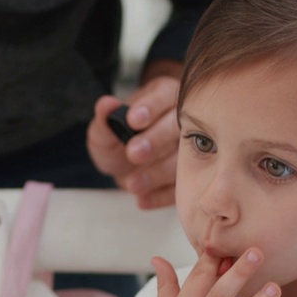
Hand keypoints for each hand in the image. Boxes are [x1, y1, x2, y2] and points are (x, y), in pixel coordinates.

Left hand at [87, 60, 182, 208]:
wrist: (125, 164)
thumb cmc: (117, 140)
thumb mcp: (105, 130)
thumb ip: (104, 119)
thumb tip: (105, 104)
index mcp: (164, 96)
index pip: (164, 95)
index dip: (150, 108)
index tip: (133, 120)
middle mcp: (184, 120)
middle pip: (179, 126)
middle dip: (156, 141)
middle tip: (133, 154)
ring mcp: (193, 149)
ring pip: (184, 158)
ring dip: (158, 173)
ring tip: (133, 184)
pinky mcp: (191, 177)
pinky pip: (182, 186)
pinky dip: (162, 196)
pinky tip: (143, 200)